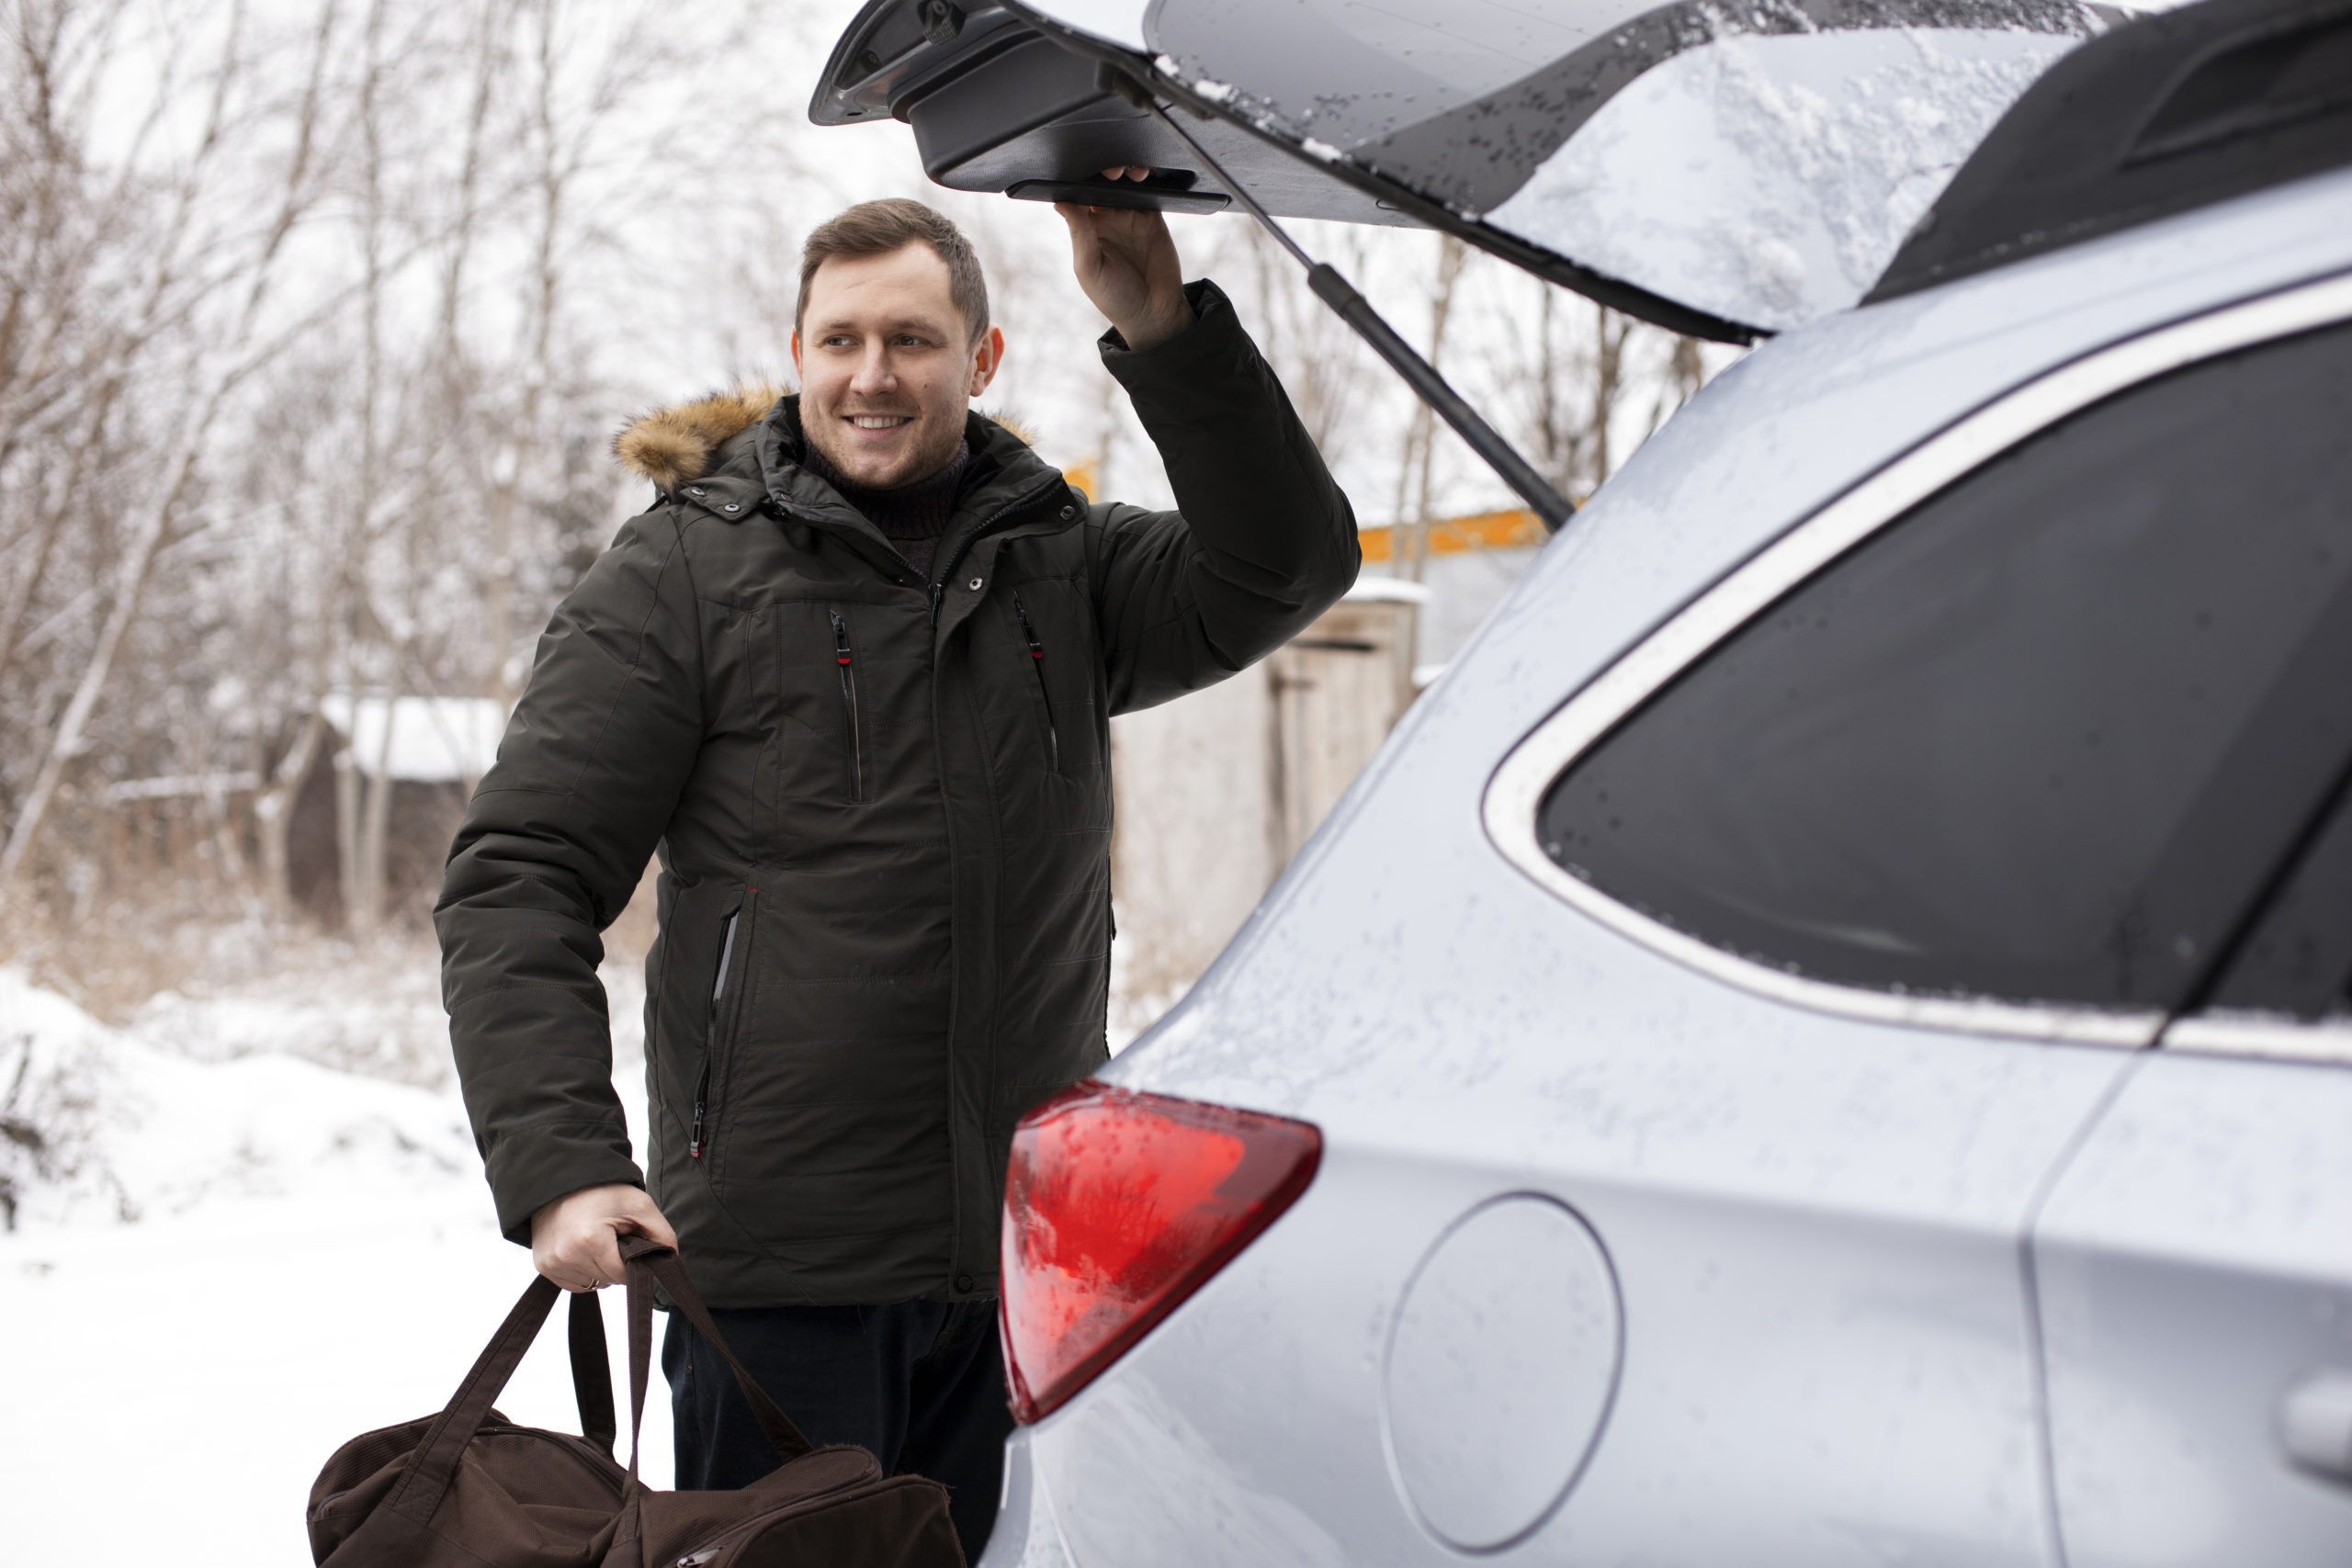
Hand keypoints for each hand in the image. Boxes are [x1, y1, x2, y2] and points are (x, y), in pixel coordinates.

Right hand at [529, 1182, 676, 1291]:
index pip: (622, 1275)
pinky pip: (573, 1284)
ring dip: (599, 1270)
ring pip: (591, 1284)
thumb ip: (662, 1236)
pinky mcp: (543, 1266)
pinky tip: (584, 1249)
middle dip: (616, 1263)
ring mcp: (551, 1263)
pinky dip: (583, 1272)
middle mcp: (566, 1255)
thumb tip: (670, 1262)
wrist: (563, 1180)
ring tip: (597, 1240)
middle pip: (607, 1280)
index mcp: (590, 1241)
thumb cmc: (603, 1191)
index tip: (629, 1241)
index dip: (632, 1262)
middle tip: (613, 1236)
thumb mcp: (640, 1205)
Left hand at [1056, 167, 1192, 352]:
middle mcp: (1108, 219)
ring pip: (1125, 183)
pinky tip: (1145, 175)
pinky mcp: (1154, 218)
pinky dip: (1149, 179)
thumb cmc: (1115, 298)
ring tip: (1131, 172)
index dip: (1079, 180)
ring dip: (1126, 171)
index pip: (1079, 196)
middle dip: (1105, 170)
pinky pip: (1150, 191)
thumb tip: (1061, 202)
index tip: (1081, 169)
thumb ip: (1080, 234)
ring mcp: (1131, 217)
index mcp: (1087, 229)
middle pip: (1102, 183)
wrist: (1154, 314)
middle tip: (1111, 170)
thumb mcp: (1090, 268)